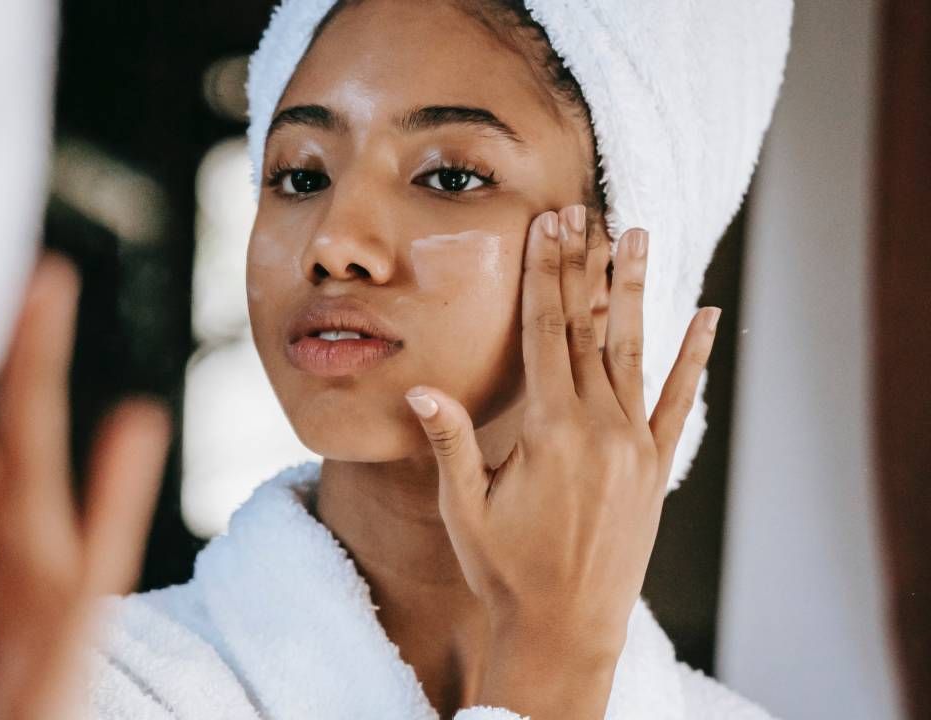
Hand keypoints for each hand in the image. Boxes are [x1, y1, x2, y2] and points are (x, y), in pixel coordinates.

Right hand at [404, 207, 718, 718]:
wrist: (566, 630)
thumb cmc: (505, 571)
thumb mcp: (464, 509)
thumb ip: (450, 444)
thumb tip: (422, 388)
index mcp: (550, 431)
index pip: (547, 332)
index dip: (546, 274)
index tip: (549, 226)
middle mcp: (600, 428)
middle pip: (589, 328)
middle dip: (583, 265)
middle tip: (583, 210)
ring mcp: (635, 445)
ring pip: (634, 350)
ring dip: (635, 290)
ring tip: (639, 235)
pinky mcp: (656, 467)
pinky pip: (678, 401)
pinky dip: (692, 357)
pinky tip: (707, 316)